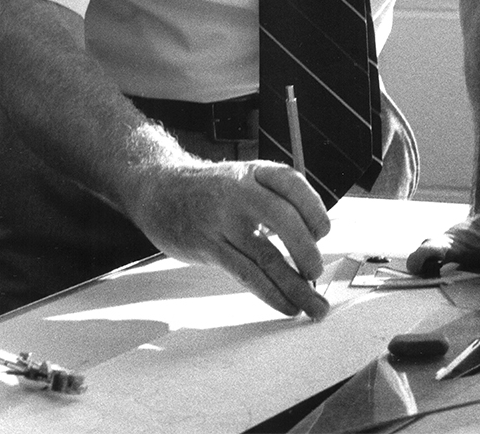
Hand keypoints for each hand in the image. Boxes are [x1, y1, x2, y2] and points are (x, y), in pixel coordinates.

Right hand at [129, 160, 332, 318]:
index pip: (294, 186)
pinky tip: (286, 304)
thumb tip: (312, 244)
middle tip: (317, 272)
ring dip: (296, 286)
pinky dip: (272, 294)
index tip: (323, 234)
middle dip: (308, 253)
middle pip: (284, 221)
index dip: (316, 211)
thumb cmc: (207, 190)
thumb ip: (275, 200)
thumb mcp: (242, 179)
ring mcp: (221, 220)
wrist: (156, 190)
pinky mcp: (208, 246)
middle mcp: (238, 193)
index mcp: (253, 173)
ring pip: (267, 257)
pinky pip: (247, 275)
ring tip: (313, 305)